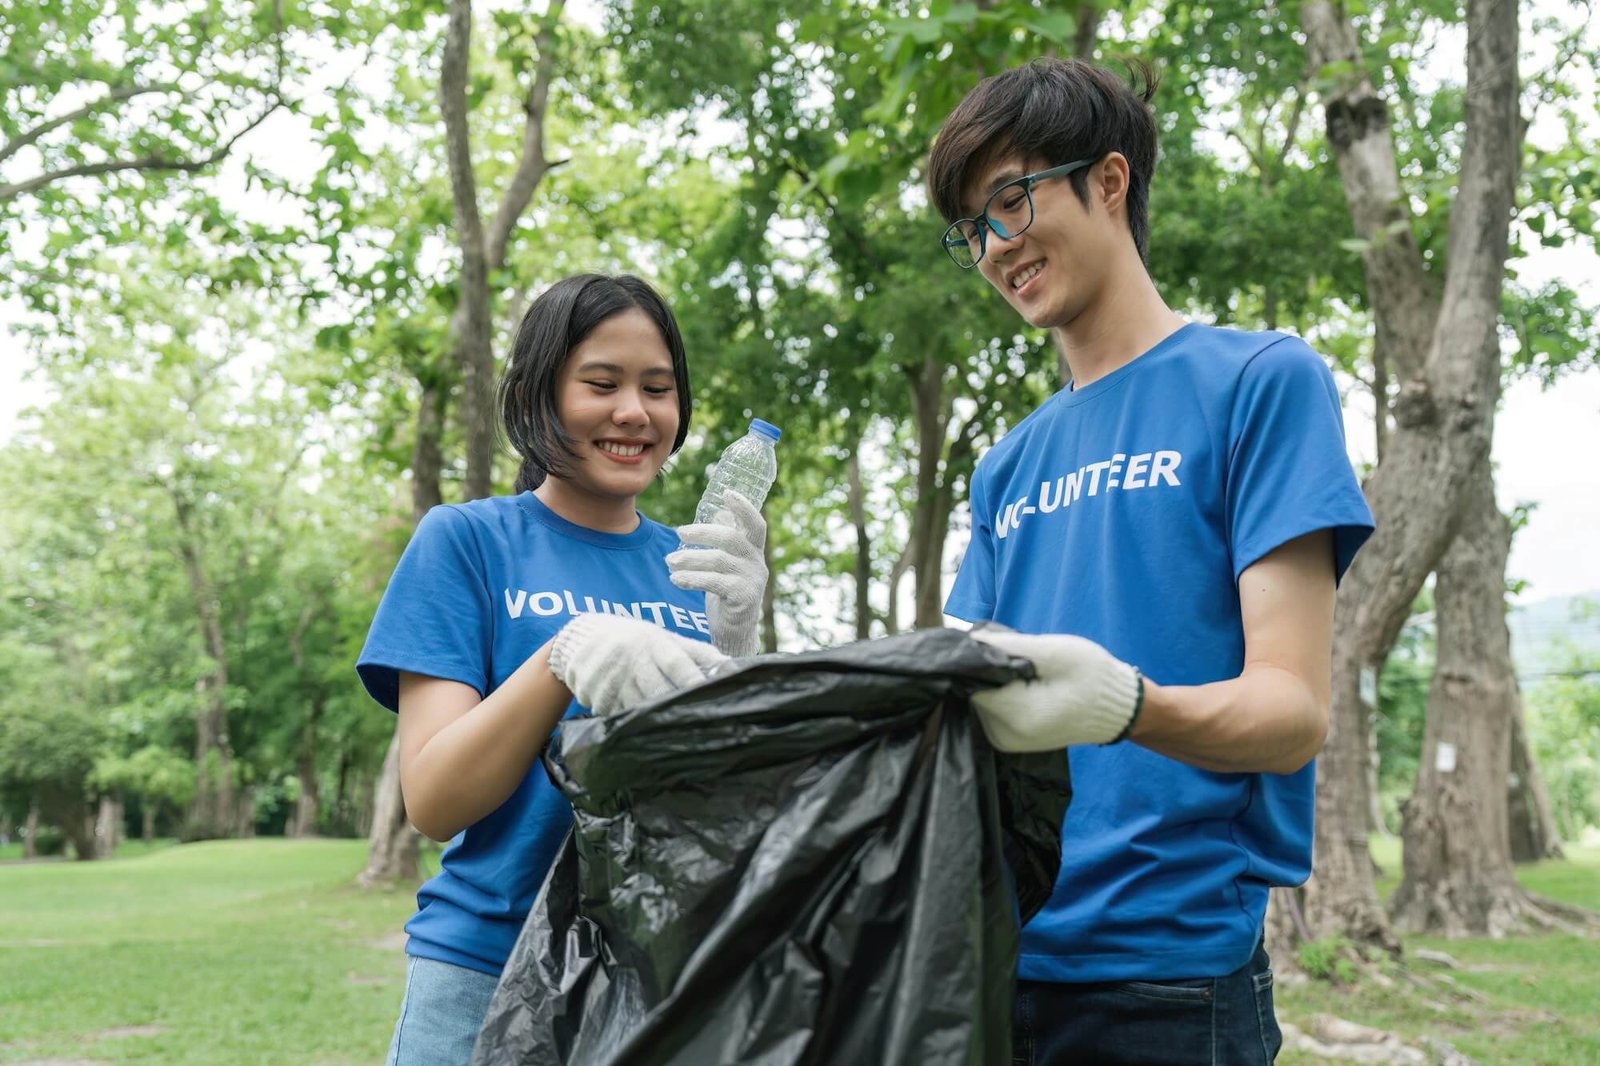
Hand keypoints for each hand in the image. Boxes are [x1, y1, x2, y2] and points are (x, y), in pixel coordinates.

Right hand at [548, 614, 727, 715]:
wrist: (583, 636)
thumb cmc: (636, 639)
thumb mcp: (665, 638)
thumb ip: (697, 652)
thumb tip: (729, 666)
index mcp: (653, 643)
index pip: (676, 663)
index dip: (691, 679)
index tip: (705, 694)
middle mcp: (631, 659)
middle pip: (656, 690)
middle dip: (673, 707)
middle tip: (693, 725)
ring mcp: (609, 676)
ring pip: (636, 706)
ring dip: (652, 719)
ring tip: (667, 731)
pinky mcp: (592, 692)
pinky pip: (614, 714)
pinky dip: (628, 722)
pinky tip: (636, 725)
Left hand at [667, 490, 767, 656]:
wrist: (734, 631)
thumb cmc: (728, 591)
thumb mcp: (728, 563)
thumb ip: (726, 540)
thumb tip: (719, 512)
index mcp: (754, 551)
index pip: (755, 524)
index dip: (744, 507)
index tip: (727, 493)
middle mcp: (757, 563)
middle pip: (732, 538)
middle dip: (703, 532)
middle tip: (679, 531)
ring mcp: (752, 581)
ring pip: (719, 560)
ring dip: (690, 558)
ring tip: (670, 561)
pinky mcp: (742, 598)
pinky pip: (714, 583)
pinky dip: (691, 579)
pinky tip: (675, 579)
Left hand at [967, 629, 1142, 750]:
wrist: (1116, 710)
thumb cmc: (1092, 677)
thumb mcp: (1055, 652)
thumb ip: (1010, 647)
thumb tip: (970, 641)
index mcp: (1016, 717)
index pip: (974, 681)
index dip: (984, 660)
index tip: (1008, 649)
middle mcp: (1004, 736)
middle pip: (976, 691)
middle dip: (992, 671)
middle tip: (1025, 661)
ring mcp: (1004, 742)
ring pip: (981, 699)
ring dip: (998, 682)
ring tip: (1029, 675)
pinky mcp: (1006, 740)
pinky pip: (991, 710)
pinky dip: (1002, 695)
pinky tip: (1026, 687)